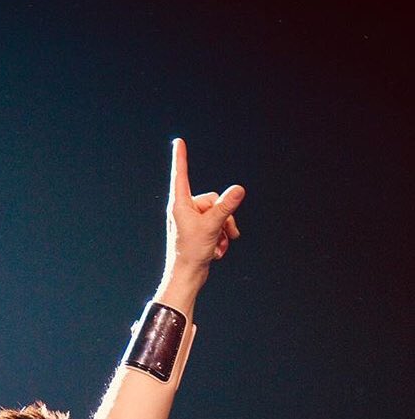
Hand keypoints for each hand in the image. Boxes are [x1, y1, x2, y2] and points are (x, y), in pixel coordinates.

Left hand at [165, 137, 244, 277]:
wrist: (186, 277)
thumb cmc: (191, 252)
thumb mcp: (212, 226)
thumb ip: (226, 207)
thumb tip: (239, 189)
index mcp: (180, 204)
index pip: (182, 175)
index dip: (181, 158)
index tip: (178, 142)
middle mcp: (184, 210)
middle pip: (213, 200)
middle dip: (223, 217)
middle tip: (222, 234)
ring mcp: (191, 221)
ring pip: (218, 214)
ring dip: (224, 230)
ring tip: (220, 245)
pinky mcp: (198, 231)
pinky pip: (216, 226)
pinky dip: (220, 237)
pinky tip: (217, 251)